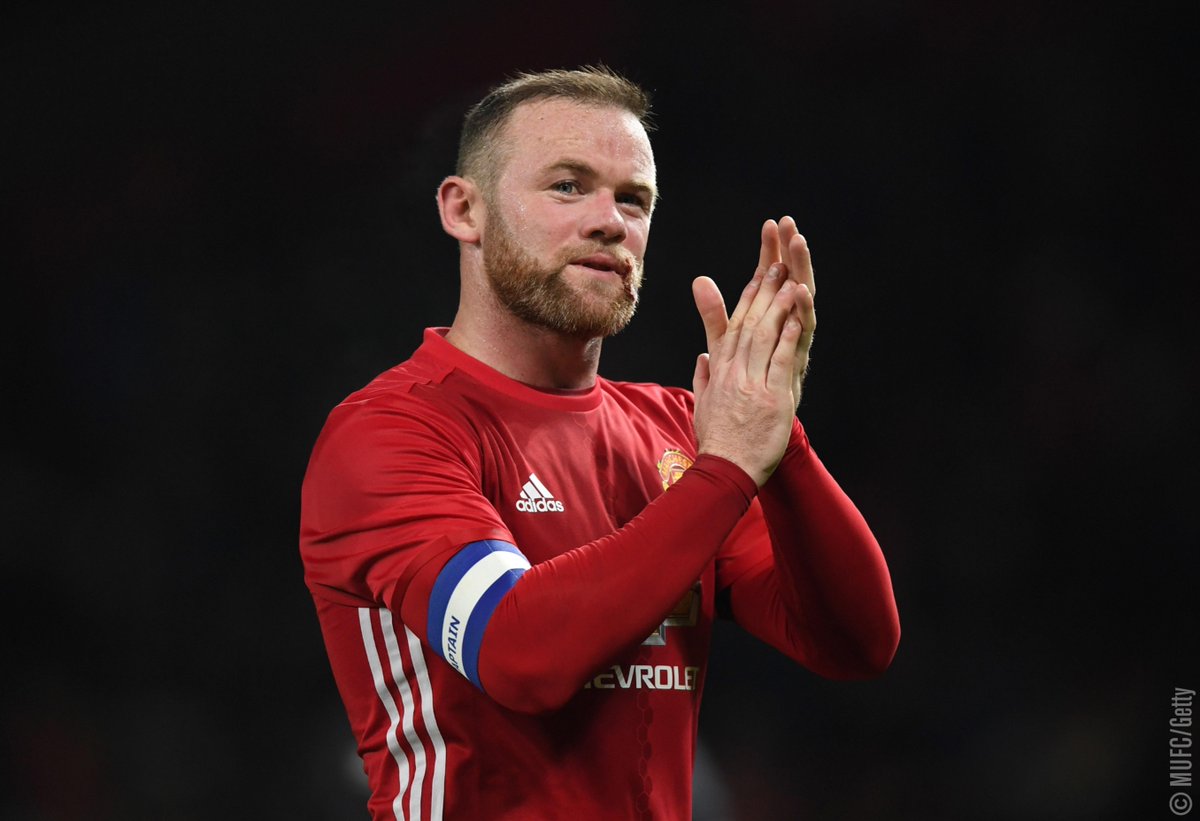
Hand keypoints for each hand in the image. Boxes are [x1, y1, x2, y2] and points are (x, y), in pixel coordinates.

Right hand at [690, 257, 804, 485]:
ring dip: (777, 305)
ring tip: (789, 280)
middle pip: (748, 323)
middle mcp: (733, 372)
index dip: (746, 299)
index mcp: (719, 372)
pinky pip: (779, 361)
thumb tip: (702, 358)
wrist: (725, 469)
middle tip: (776, 264)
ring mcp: (751, 384)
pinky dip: (787, 336)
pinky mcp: (770, 398)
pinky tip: (796, 316)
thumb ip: (703, 378)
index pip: (733, 328)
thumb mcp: (702, 403)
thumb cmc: (717, 441)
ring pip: (764, 336)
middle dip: (763, 291)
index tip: (757, 275)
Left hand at [694, 217, 817, 400]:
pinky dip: (803, 311)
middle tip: (789, 223)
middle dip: (789, 252)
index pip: (769, 280)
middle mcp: (787, 330)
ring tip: (798, 243)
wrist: (748, 441)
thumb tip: (700, 281)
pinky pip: (803, 334)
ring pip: (801, 302)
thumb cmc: (744, 392)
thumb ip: (715, 314)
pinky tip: (800, 290)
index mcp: (770, 323)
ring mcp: (794, 346)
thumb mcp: (725, 345)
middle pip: (790, 283)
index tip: (770, 224)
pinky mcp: (798, 365)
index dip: (769, 253)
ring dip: (800, 271)